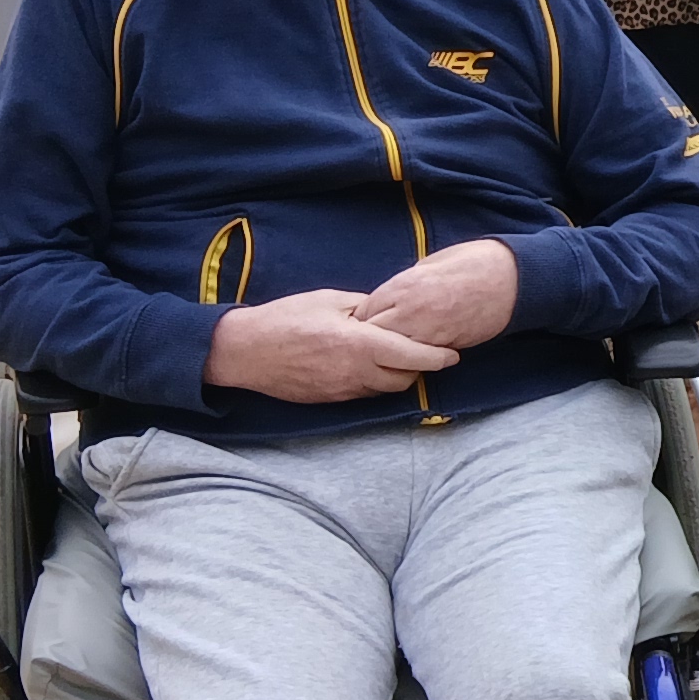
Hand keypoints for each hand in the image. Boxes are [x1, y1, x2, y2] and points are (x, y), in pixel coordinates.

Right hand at [206, 288, 458, 403]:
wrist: (244, 351)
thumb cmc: (285, 318)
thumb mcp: (329, 300)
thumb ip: (365, 306)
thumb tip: (388, 309)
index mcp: (360, 343)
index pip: (412, 356)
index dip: (438, 357)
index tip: (454, 354)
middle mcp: (355, 372)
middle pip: (405, 378)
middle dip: (419, 368)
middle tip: (423, 351)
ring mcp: (342, 390)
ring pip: (385, 390)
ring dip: (396, 377)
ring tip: (396, 358)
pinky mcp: (331, 400)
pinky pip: (363, 394)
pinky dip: (373, 382)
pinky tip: (369, 367)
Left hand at [355, 235, 521, 353]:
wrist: (510, 278)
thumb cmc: (472, 263)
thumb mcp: (429, 264)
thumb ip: (404, 284)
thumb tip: (390, 296)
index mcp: (402, 285)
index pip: (363, 311)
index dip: (362, 318)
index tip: (365, 322)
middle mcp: (408, 309)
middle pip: (371, 334)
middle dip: (369, 338)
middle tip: (373, 341)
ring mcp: (426, 330)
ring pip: (390, 352)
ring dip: (389, 352)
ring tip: (392, 352)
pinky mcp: (445, 345)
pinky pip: (417, 358)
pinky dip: (413, 358)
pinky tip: (416, 355)